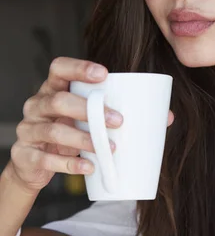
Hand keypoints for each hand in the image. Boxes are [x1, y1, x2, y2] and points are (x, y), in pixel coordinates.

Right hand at [10, 57, 174, 193]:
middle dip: (90, 110)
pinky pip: (46, 160)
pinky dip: (69, 165)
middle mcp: (36, 106)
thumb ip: (117, 115)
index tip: (104, 75)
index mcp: (52, 90)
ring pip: (54, 131)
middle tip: (119, 122)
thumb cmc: (68, 136)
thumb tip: (167, 118)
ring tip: (109, 148)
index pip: (59, 69)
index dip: (79, 68)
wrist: (34, 167)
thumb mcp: (86, 122)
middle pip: (58, 100)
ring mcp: (28, 131)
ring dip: (84, 139)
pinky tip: (88, 167)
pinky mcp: (26, 156)